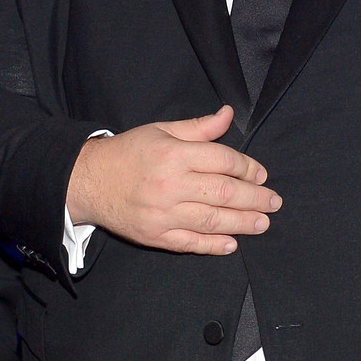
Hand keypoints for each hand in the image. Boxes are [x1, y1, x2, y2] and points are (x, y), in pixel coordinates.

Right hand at [65, 106, 278, 254]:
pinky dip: (213, 246)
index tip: (261, 175)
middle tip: (274, 202)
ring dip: (242, 223)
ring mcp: (163, 214)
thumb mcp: (161, 131)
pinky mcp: (155, 236)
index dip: (248, 168)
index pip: (223, 161)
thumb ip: (198, 128)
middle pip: (224, 193)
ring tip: (263, 223)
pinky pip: (190, 244)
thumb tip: (228, 115)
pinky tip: (232, 244)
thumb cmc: (128, 153)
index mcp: (174, 154)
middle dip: (255, 198)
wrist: (87, 181)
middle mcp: (171, 185)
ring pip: (212, 220)